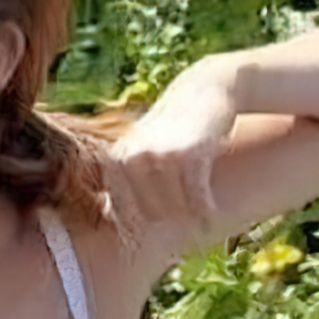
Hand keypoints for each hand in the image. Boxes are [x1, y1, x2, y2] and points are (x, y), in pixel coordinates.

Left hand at [100, 56, 239, 250]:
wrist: (204, 89)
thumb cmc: (169, 130)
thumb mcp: (138, 152)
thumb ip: (121, 184)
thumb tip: (109, 220)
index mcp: (114, 163)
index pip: (123, 218)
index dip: (141, 229)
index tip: (157, 222)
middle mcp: (133, 160)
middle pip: (150, 217)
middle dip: (167, 221)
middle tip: (182, 215)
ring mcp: (160, 157)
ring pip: (173, 211)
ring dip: (187, 218)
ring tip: (196, 216)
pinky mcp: (190, 156)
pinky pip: (196, 201)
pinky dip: (204, 212)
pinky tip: (209, 213)